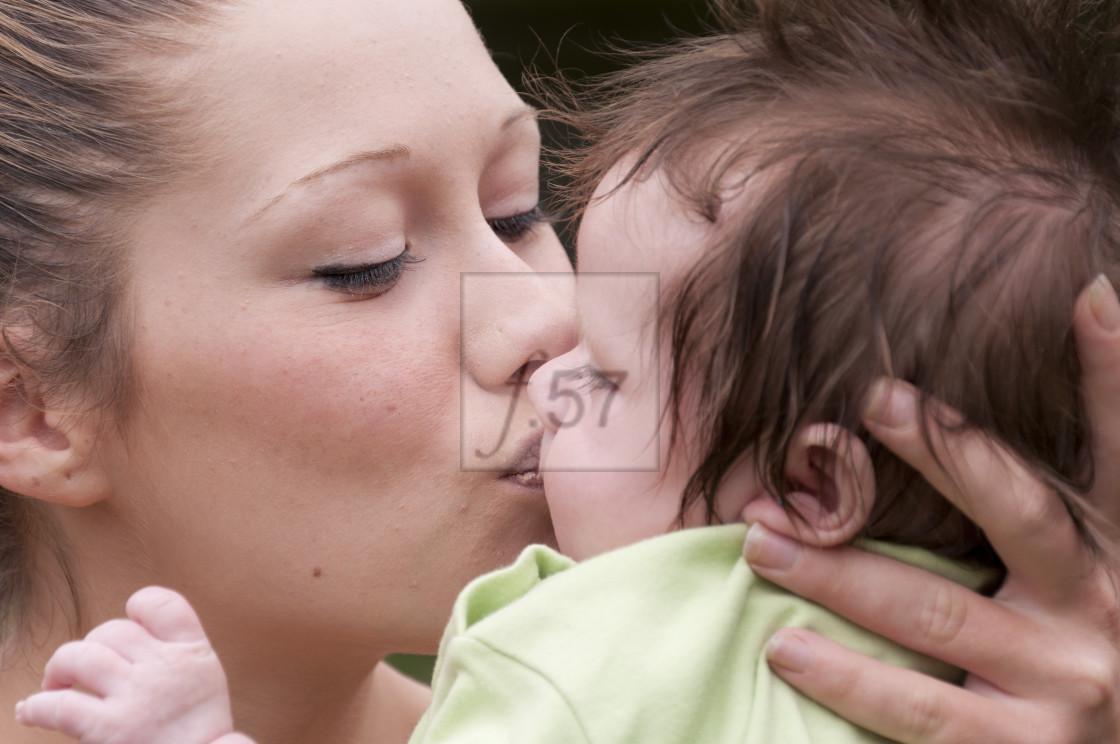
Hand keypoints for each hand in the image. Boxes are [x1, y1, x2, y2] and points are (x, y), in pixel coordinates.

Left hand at [15, 586, 255, 743]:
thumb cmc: (199, 733)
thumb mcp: (205, 680)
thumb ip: (176, 653)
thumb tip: (132, 632)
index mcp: (191, 653)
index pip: (160, 604)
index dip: (137, 608)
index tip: (130, 627)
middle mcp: (163, 668)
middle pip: (112, 630)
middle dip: (91, 647)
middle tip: (84, 672)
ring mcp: (136, 696)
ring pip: (79, 656)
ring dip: (58, 668)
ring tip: (55, 685)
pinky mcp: (109, 729)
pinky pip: (59, 705)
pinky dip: (37, 707)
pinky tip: (31, 711)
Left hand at [740, 277, 1119, 743]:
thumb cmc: (1078, 654)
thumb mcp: (1080, 574)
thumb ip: (1048, 498)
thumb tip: (1007, 380)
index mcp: (1114, 554)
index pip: (1116, 452)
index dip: (1112, 372)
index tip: (1085, 294)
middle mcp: (1101, 608)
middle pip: (1017, 514)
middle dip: (947, 455)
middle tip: (874, 402)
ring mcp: (1066, 685)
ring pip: (937, 613)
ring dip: (839, 572)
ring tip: (761, 540)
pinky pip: (920, 710)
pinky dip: (847, 680)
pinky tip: (785, 648)